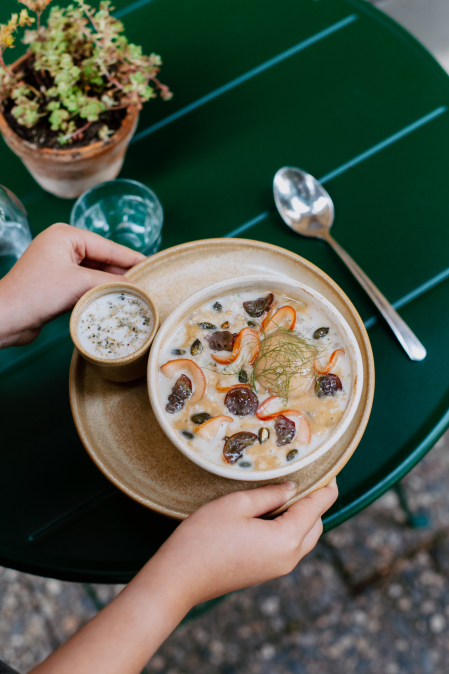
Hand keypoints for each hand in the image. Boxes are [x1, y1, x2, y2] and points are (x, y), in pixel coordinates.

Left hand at [0, 223, 144, 347]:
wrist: (6, 318)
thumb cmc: (37, 293)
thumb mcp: (80, 284)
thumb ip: (111, 283)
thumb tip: (136, 287)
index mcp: (66, 235)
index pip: (107, 246)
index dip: (131, 258)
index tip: (152, 265)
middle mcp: (62, 246)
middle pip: (102, 259)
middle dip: (123, 273)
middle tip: (148, 284)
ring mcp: (58, 266)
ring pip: (95, 274)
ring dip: (112, 284)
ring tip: (137, 294)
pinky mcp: (56, 284)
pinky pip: (85, 285)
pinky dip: (99, 292)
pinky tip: (116, 301)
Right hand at [148, 478, 337, 607]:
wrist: (179, 579)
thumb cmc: (203, 537)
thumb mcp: (236, 505)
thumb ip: (269, 494)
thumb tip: (292, 489)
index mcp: (286, 539)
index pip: (317, 508)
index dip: (326, 487)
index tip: (330, 469)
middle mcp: (289, 558)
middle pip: (315, 525)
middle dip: (314, 502)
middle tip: (304, 476)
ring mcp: (278, 568)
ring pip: (303, 538)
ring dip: (301, 516)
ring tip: (285, 490)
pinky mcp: (266, 572)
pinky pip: (289, 547)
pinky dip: (289, 528)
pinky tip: (270, 512)